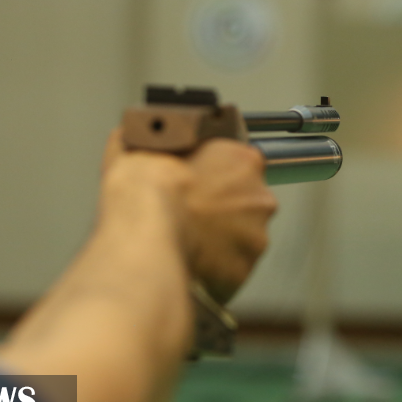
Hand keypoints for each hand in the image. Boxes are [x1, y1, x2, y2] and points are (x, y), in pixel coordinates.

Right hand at [99, 129, 276, 301]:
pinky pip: (231, 269)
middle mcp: (260, 197)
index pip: (242, 165)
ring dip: (221, 240)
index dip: (219, 175)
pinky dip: (215, 269)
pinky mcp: (243, 269)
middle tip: (192, 214)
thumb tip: (144, 131)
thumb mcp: (142, 144)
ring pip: (242, 238)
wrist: (143, 233)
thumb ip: (156, 137)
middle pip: (247, 203)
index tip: (201, 184)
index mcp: (245, 160)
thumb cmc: (145, 188)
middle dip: (224, 210)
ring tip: (188, 241)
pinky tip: (191, 262)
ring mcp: (255, 236)